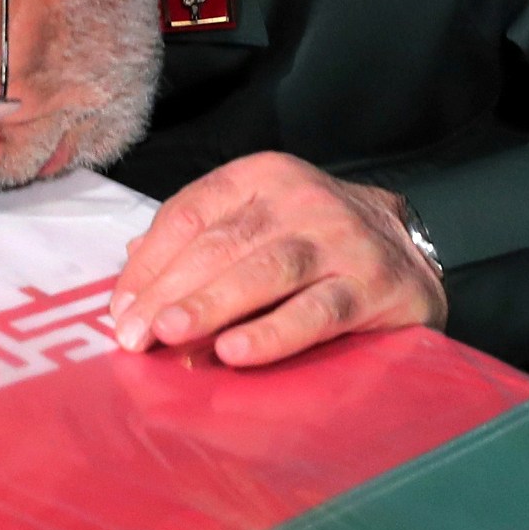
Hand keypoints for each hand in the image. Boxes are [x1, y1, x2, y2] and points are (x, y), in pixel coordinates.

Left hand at [109, 152, 446, 366]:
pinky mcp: (375, 285)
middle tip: (134, 335)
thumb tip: (129, 264)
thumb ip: (197, 239)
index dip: (148, 264)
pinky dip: (273, 333)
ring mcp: (342, 240)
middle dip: (169, 291)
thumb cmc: (313, 243)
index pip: (190, 214)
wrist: (409, 252)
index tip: (119, 310)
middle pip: (221, 244)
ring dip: (211, 305)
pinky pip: (317, 312)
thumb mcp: (256, 222)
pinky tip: (236, 353)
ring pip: (266, 271)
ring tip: (170, 334)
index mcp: (261, 177)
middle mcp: (302, 200)